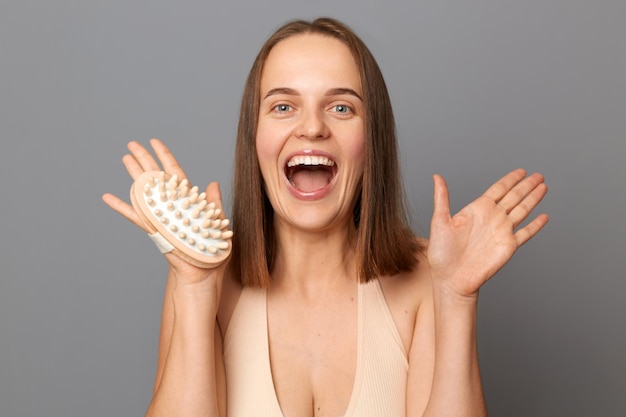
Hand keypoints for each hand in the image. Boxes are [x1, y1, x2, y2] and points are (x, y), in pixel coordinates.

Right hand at [102, 139, 228, 284]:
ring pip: (144, 191)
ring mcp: (161, 216)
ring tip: (124, 158)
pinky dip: (122, 207)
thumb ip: (214, 203)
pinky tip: (108, 197)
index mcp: (188, 201)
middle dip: (144, 159)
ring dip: (134, 175)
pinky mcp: (154, 230)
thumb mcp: (218, 222)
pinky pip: (135, 216)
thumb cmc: (213, 251)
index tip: (154, 141)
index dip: (165, 156)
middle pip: (155, 177)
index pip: (175, 172)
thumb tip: (212, 183)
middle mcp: (172, 205)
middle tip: (131, 144)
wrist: (204, 273)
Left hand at [426, 169, 548, 298]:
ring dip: (533, 199)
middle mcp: (492, 218)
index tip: (521, 171)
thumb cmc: (441, 253)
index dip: (510, 179)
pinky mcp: (508, 246)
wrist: (451, 278)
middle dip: (526, 185)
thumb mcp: (440, 221)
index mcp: (477, 210)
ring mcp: (501, 231)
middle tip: (539, 175)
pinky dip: (536, 225)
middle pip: (514, 196)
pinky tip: (544, 217)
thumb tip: (436, 177)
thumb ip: (442, 198)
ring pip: (522, 210)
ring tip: (544, 187)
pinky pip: (526, 233)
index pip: (498, 189)